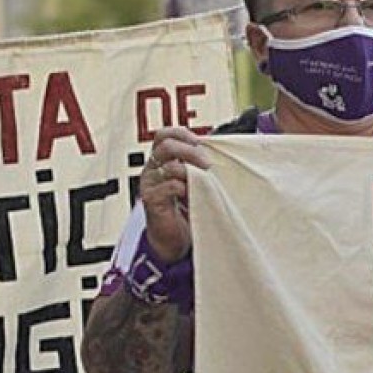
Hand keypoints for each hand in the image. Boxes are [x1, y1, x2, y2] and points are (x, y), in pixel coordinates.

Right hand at [139, 126, 210, 262]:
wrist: (174, 238)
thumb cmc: (186, 207)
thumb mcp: (194, 180)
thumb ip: (199, 165)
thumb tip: (222, 150)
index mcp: (160, 160)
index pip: (164, 135)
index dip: (182, 134)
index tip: (201, 143)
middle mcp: (152, 169)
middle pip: (165, 146)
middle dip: (190, 151)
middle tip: (208, 165)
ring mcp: (150, 184)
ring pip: (168, 166)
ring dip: (191, 171)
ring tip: (205, 181)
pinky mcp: (152, 200)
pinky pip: (169, 186)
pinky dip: (185, 188)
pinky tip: (193, 196)